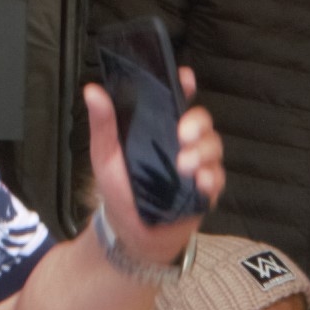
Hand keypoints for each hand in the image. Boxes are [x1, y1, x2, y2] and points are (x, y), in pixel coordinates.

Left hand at [76, 80, 222, 279]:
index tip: (185, 77)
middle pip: (202, 121)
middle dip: (197, 123)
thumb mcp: (105, 154)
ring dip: (203, 153)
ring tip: (184, 166)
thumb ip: (103, 123)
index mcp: (160, 128)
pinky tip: (199, 182)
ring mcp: (197, 165)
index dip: (184, 85)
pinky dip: (211, 178)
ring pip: (213, 147)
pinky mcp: (205, 190)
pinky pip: (217, 178)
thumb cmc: (119, 190)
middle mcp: (182, 143)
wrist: (130, 233)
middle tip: (182, 135)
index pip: (177, 99)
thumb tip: (92, 90)